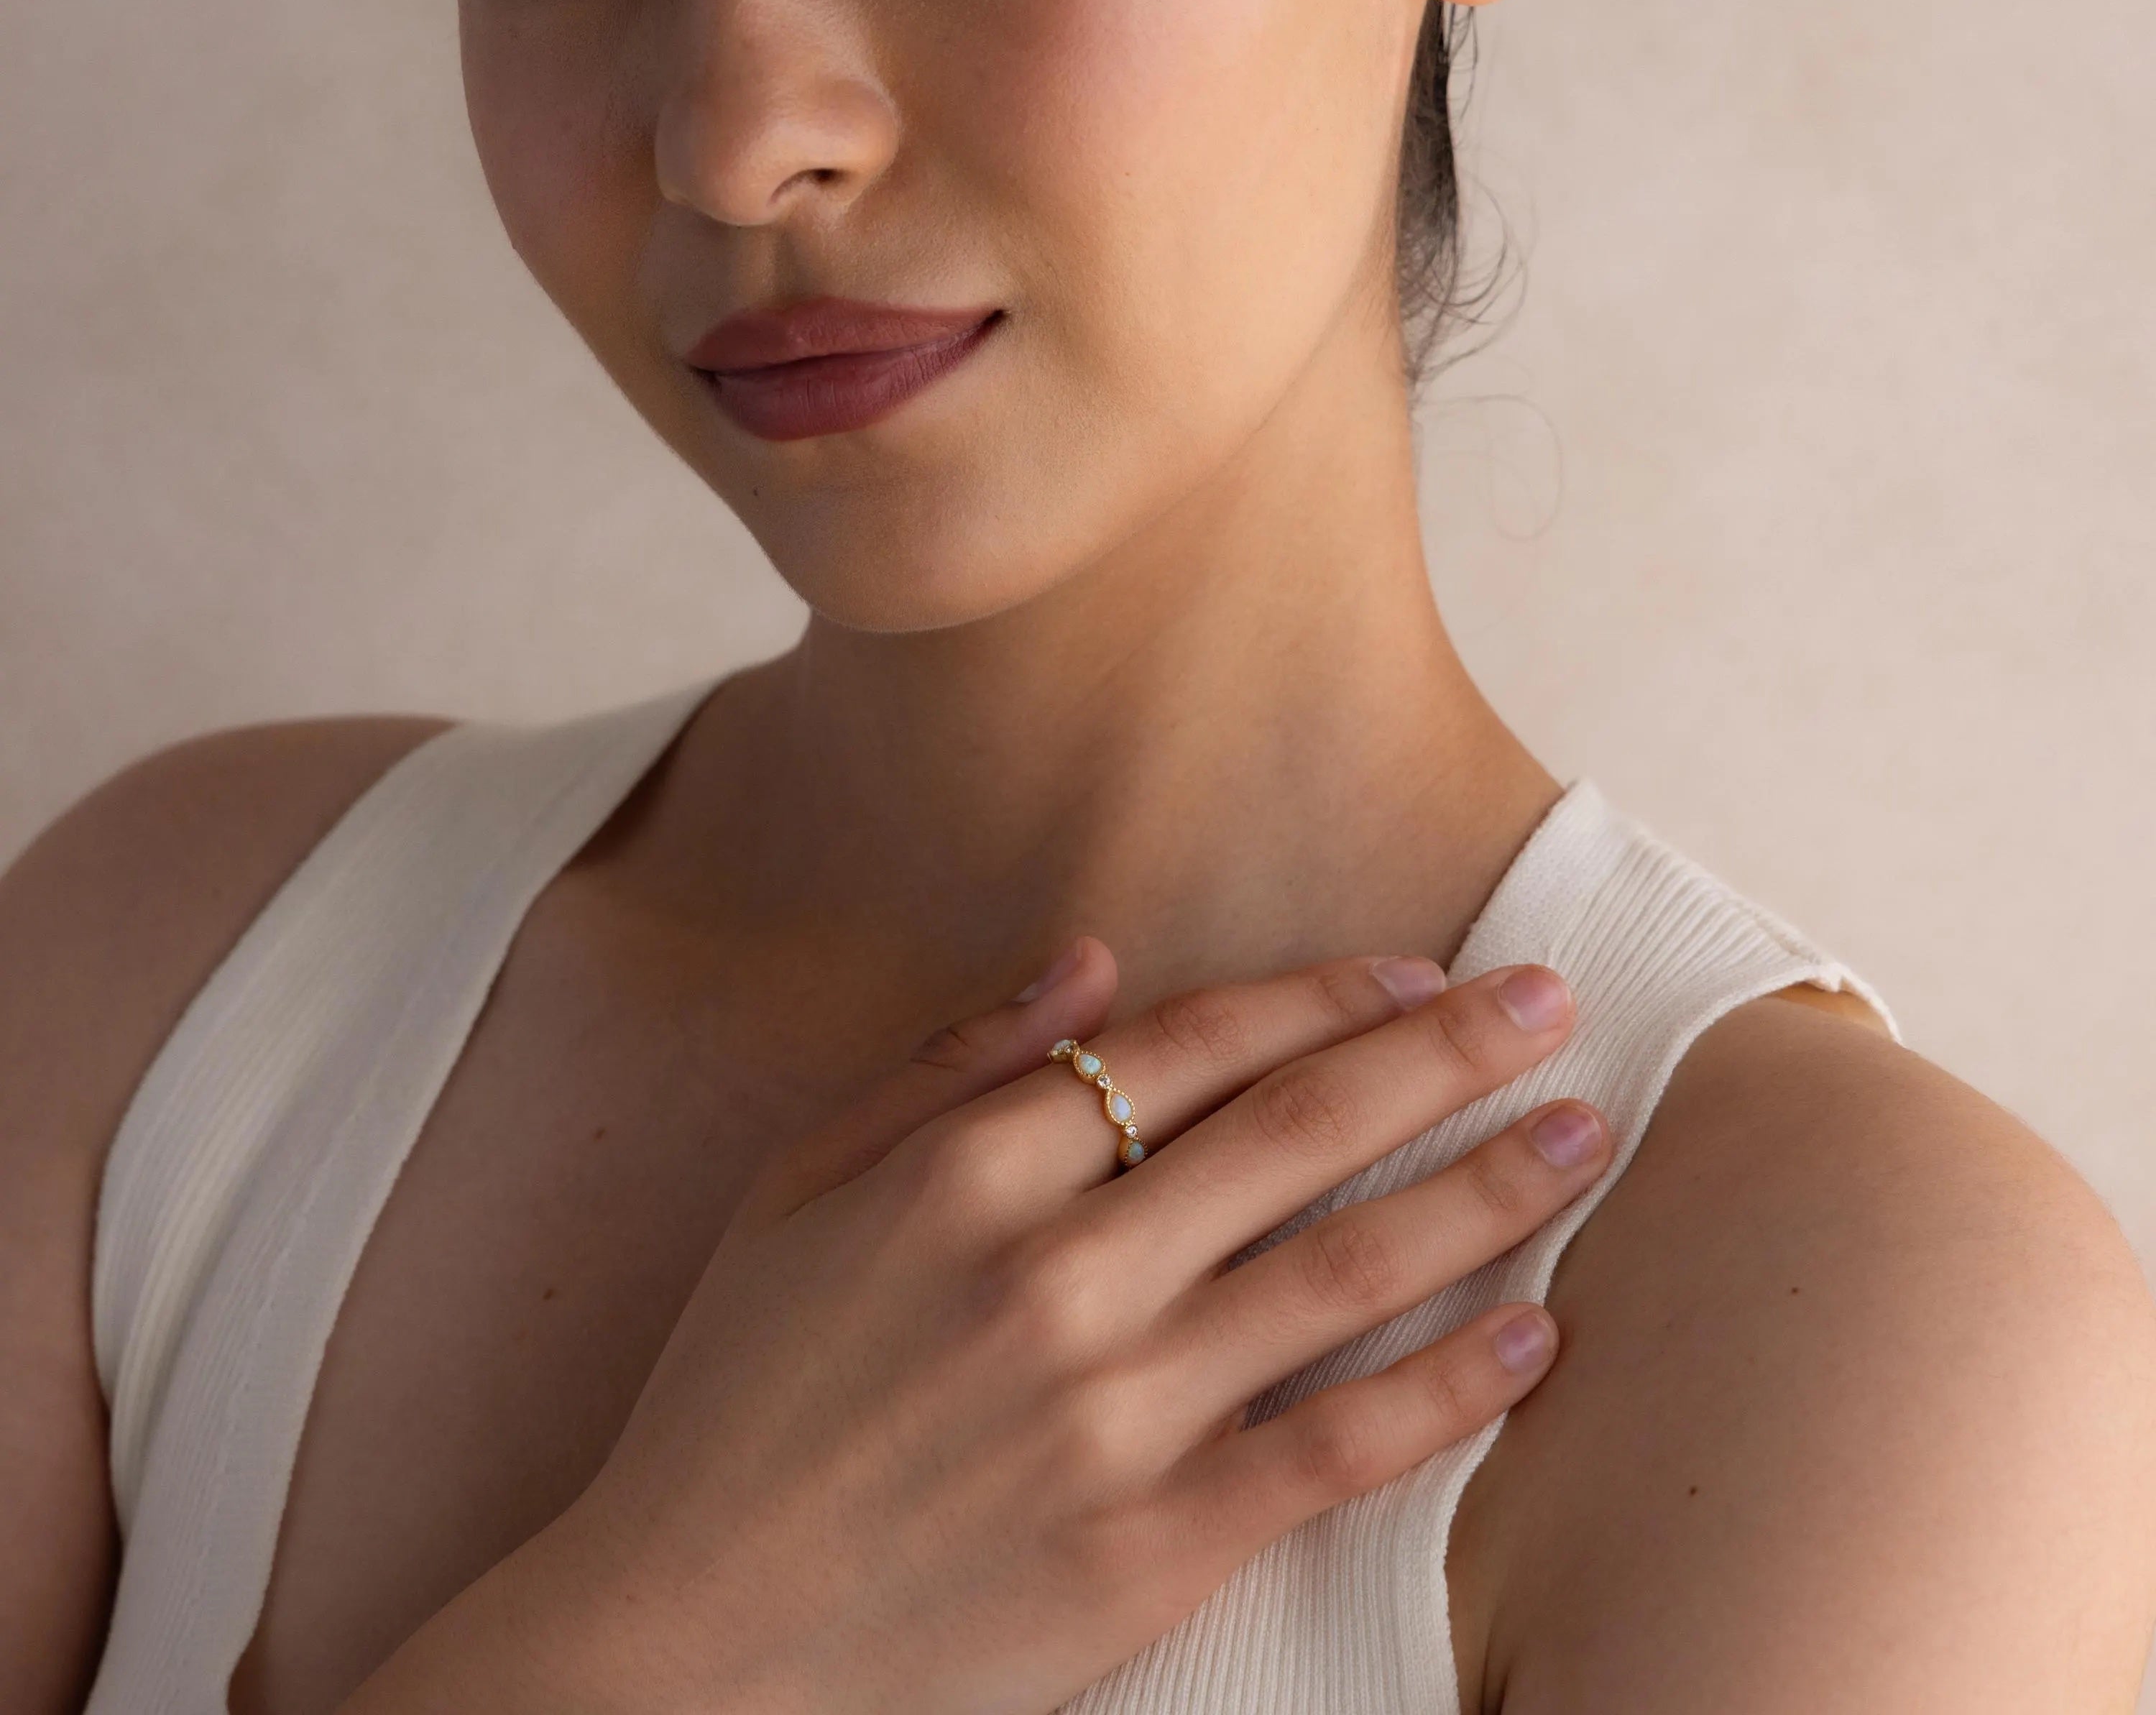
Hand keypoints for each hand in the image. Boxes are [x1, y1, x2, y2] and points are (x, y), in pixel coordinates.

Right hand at [528, 943, 1608, 1714]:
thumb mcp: (799, 1192)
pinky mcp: (1150, 1548)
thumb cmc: (734, 1404)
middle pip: (1298, 1130)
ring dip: (1484, 1191)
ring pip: (1344, 1270)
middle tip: (1551, 1001)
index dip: (1324, 998)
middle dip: (1445, 1052)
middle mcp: (1055, 1271)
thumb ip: (947, 1064)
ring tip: (1588, 1137)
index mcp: (965, 1172)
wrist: (682, 1650)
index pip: (1192, 1049)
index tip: (1420, 973)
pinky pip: (1333, 1445)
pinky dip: (1445, 1386)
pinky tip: (1535, 1337)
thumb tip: (1093, 957)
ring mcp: (1111, 1413)